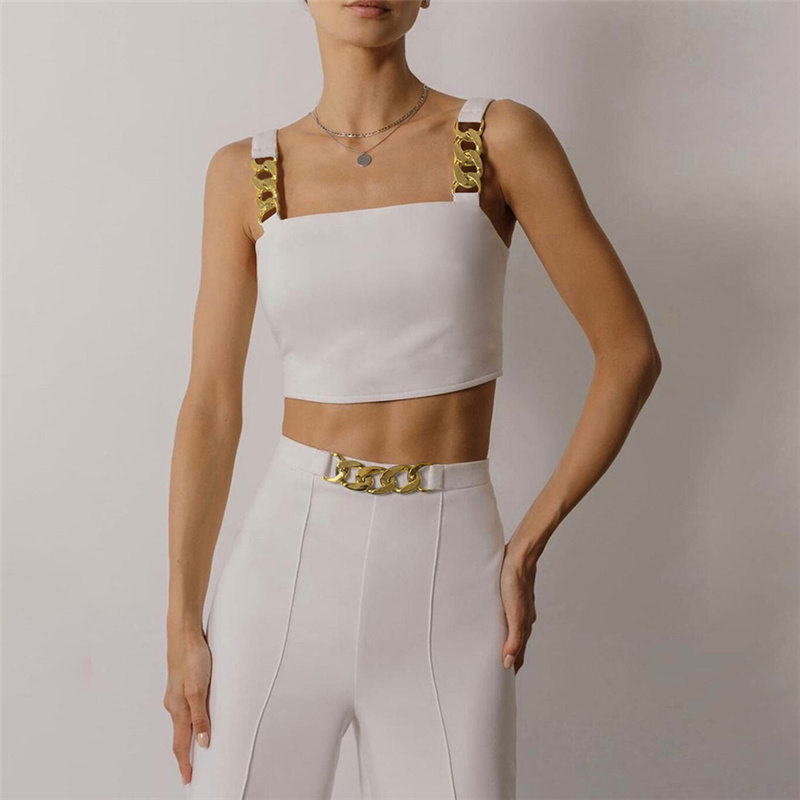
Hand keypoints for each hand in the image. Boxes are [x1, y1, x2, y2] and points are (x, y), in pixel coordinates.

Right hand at [163, 628, 212, 784]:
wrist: (185, 633)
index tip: (188, 778)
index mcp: (177, 708)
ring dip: (188, 736)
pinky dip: (191, 719)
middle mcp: (174, 703)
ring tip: (197, 748)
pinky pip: (186, 707)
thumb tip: (202, 742)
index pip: (180, 744)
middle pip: (180, 735)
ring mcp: (177, 693)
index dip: (185, 763)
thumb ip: (200, 717)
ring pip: (183, 720)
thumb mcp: (199, 690)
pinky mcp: (183, 682)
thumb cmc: (191, 657)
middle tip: (192, 769)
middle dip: (185, 754)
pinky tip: (197, 717)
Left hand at [499, 542, 537, 673]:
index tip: (504, 680)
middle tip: (495, 667)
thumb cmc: (516, 581)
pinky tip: (493, 620)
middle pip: (515, 642)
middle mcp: (522, 617)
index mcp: (524, 624)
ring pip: (511, 628)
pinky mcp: (509, 594)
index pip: (519, 653)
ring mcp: (517, 605)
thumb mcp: (514, 613)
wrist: (520, 555)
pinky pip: (505, 614)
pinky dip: (500, 623)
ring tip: (493, 647)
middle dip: (508, 655)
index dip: (512, 666)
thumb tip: (507, 662)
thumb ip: (513, 638)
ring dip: (503, 639)